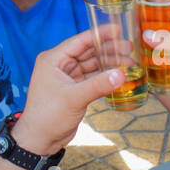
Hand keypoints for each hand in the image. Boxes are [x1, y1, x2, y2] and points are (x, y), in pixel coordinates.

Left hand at [12, 29, 122, 155]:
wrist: (40, 140)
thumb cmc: (47, 117)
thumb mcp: (74, 98)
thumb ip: (98, 85)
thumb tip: (121, 74)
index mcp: (54, 59)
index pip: (80, 41)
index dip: (100, 35)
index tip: (118, 30)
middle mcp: (60, 65)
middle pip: (88, 52)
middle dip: (109, 50)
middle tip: (130, 48)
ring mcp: (68, 77)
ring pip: (92, 65)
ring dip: (109, 64)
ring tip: (130, 62)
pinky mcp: (74, 89)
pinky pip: (92, 78)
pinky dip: (105, 77)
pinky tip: (120, 76)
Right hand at [143, 3, 169, 98]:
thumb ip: (168, 39)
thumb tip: (146, 36)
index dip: (157, 4)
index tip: (138, 6)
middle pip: (169, 23)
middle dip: (153, 26)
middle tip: (130, 29)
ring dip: (157, 44)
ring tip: (134, 44)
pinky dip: (164, 59)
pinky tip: (148, 62)